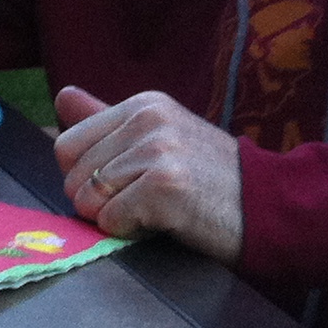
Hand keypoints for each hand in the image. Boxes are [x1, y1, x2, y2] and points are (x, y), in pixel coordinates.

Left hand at [52, 86, 244, 265]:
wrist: (265, 205)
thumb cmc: (206, 178)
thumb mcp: (158, 137)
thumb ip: (105, 119)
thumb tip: (62, 96)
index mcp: (144, 104)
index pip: (66, 146)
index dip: (85, 176)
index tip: (124, 181)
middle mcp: (149, 119)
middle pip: (73, 177)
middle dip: (98, 201)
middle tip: (144, 199)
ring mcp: (159, 150)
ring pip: (88, 200)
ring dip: (116, 217)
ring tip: (155, 208)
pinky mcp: (164, 185)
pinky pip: (110, 221)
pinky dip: (130, 231)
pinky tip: (163, 221)